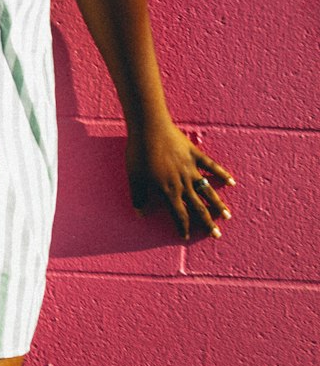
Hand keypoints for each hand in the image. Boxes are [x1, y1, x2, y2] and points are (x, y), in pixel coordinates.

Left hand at [125, 119, 235, 240]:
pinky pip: (211, 166)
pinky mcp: (194, 154)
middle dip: (207, 223)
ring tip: (227, 216)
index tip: (187, 236)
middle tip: (217, 235)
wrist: (149, 128)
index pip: (179, 214)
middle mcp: (183, 183)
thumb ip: (138, 196)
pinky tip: (231, 181)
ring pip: (207, 191)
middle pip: (198, 207)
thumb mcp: (134, 177)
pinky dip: (222, 174)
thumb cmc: (139, 152)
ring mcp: (191, 168)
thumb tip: (139, 214)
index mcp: (168, 190)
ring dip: (218, 204)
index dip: (183, 226)